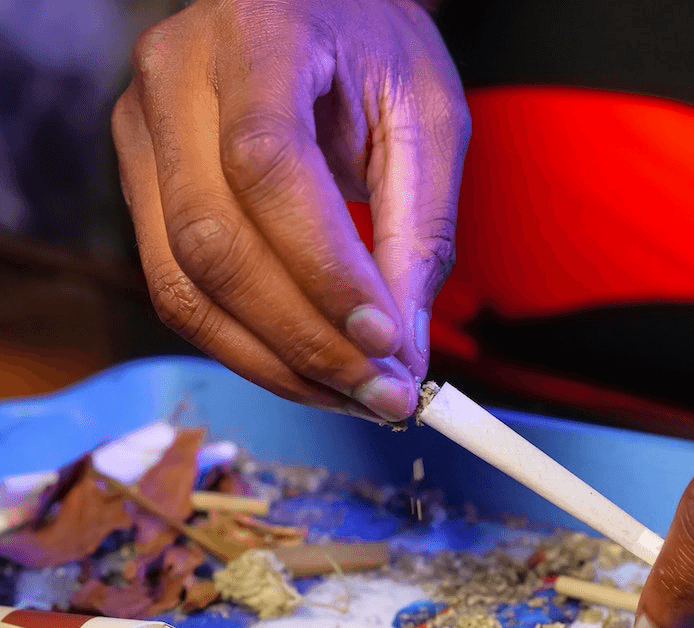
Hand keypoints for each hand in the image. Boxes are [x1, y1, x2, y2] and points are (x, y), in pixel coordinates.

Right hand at [112, 0, 469, 421]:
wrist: (312, 7)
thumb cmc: (376, 48)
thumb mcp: (426, 118)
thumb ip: (420, 230)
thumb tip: (401, 350)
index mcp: (258, 34)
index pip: (268, 165)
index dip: (324, 268)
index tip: (386, 342)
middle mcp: (177, 80)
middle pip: (214, 242)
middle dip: (306, 340)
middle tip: (383, 395)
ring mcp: (143, 133)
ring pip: (184, 283)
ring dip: (274, 361)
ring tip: (351, 397)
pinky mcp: (142, 183)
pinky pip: (178, 288)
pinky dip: (245, 344)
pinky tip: (305, 368)